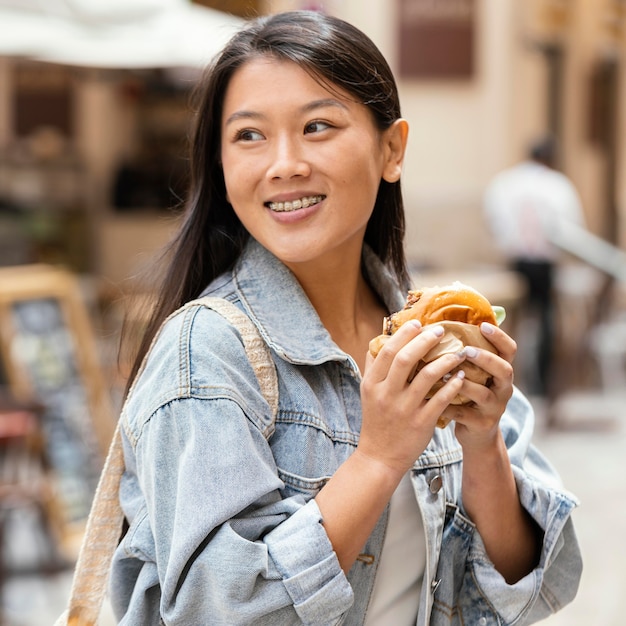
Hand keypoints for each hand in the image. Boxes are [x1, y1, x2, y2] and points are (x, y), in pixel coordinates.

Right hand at [358, 320, 466, 475]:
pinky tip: (461, 375)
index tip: (418, 323)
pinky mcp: (421, 423)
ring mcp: (404, 409)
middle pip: (405, 359)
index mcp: (372, 384)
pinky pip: (441, 399)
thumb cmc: (377, 421)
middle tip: (440, 331)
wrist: (379, 457)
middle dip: (424, 341)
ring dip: (445, 361)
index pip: (387, 351)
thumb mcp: (367, 393)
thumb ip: (373, 367)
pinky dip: (453, 385)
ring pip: (427, 377)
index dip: (403, 335)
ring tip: (458, 352)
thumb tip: (379, 340)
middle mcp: (387, 394)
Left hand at [440, 322, 515, 449]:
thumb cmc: (469, 395)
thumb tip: (446, 322)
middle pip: (504, 370)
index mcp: (501, 371)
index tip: (483, 325)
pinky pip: (466, 415)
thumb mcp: (474, 374)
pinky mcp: (482, 424)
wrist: (477, 434)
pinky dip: (450, 407)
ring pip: (485, 394)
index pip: (509, 350)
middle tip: (466, 351)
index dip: (499, 337)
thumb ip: (466, 354)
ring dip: (465, 383)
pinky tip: (435, 399)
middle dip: (486, 359)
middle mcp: (503, 388)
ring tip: (446, 374)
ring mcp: (495, 407)